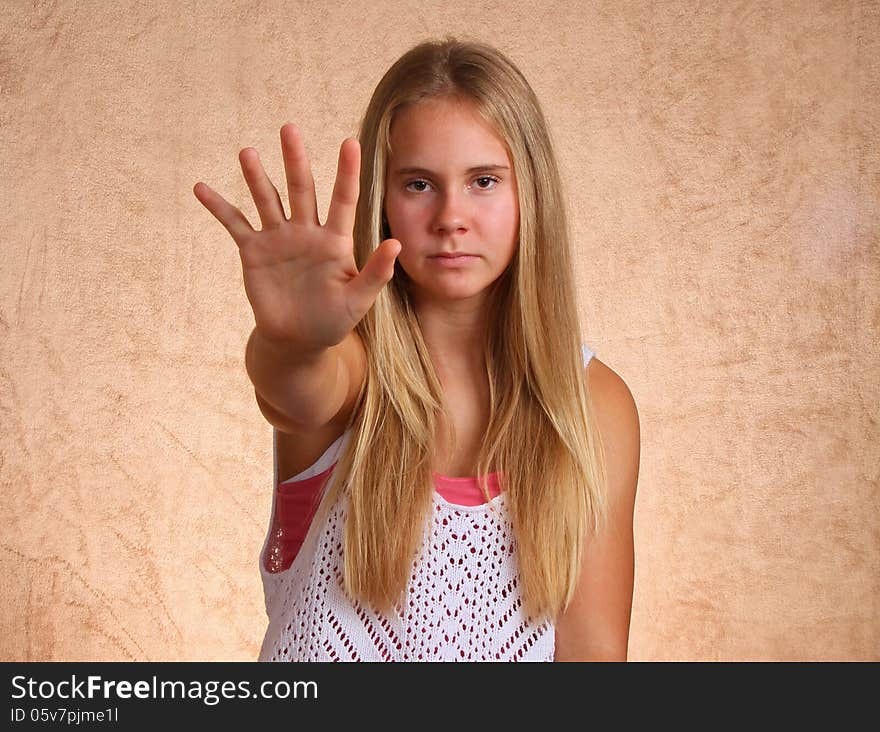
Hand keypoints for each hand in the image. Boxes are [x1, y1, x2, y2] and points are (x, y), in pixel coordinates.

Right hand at [193, 124, 399, 349]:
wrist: (298, 339)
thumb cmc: (333, 320)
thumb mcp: (358, 300)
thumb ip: (375, 273)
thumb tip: (396, 245)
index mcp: (335, 240)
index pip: (343, 199)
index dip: (347, 172)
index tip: (350, 142)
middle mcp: (306, 231)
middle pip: (301, 189)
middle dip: (296, 159)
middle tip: (289, 128)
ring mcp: (278, 238)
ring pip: (267, 200)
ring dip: (257, 177)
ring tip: (247, 153)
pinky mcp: (253, 251)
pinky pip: (234, 224)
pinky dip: (218, 206)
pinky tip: (201, 188)